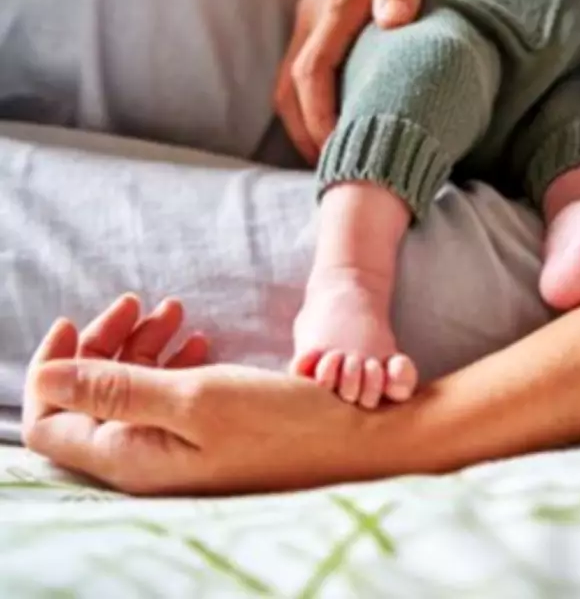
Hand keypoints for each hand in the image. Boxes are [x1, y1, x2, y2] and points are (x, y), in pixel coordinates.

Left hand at [22, 295, 382, 494]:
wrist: (354, 435)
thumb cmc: (281, 420)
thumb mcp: (195, 398)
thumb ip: (117, 390)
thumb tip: (45, 376)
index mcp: (132, 456)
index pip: (50, 419)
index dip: (53, 368)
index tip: (76, 319)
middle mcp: (146, 459)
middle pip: (90, 399)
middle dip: (104, 343)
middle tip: (138, 303)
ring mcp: (178, 449)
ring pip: (132, 392)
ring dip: (142, 346)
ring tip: (174, 312)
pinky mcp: (206, 436)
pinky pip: (167, 396)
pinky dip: (171, 361)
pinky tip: (198, 340)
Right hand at [274, 0, 443, 162]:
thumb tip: (392, 20)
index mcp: (335, 8)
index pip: (312, 73)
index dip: (319, 117)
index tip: (336, 150)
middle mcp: (313, 17)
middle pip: (289, 88)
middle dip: (304, 133)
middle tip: (330, 170)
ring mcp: (309, 19)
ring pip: (288, 81)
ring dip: (300, 122)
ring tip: (326, 157)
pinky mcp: (315, 22)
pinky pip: (298, 70)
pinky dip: (304, 103)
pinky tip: (326, 123)